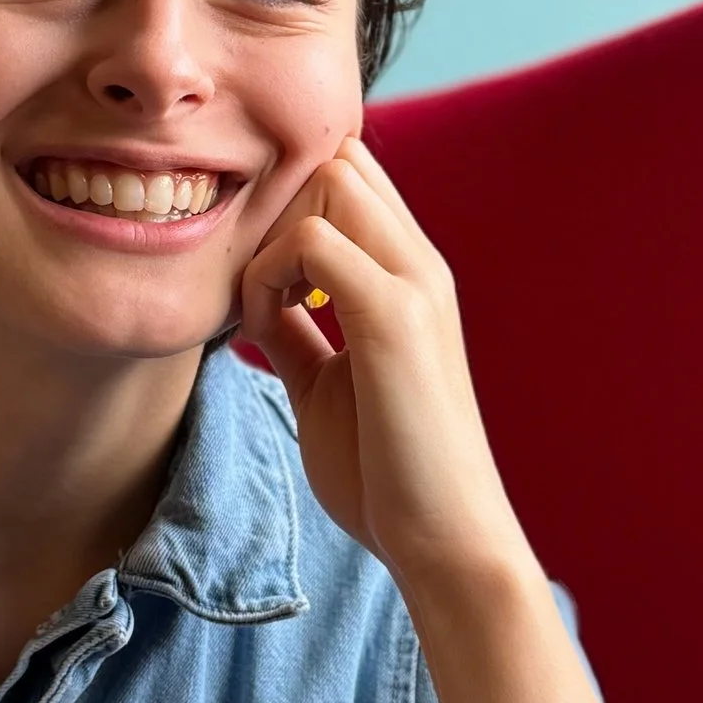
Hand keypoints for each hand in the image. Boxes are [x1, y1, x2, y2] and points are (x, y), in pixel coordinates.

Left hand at [238, 137, 534, 599]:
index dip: (290, 210)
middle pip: (337, 161)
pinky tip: (264, 329)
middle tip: (257, 294)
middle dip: (275, 212)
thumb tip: (257, 303)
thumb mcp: (328, 387)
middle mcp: (421, 266)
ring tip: (264, 313)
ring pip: (328, 181)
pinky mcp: (395, 317)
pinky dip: (267, 276)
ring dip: (271, 239)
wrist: (446, 541)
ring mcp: (415, 285)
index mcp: (411, 279)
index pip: (350, 179)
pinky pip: (312, 240)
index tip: (262, 285)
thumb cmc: (390, 477)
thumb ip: (299, 335)